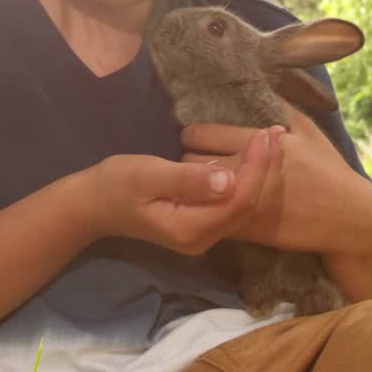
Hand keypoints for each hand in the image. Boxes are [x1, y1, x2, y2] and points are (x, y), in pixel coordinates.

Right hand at [87, 128, 281, 254]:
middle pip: (247, 205)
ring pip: (243, 205)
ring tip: (273, 138)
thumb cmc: (116, 184)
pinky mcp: (201, 223)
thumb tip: (227, 178)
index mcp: (190, 229)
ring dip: (260, 171)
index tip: (264, 134)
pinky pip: (232, 203)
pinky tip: (253, 155)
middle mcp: (202, 239)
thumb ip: (187, 180)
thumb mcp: (148, 175)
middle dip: (265, 168)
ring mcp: (203, 235)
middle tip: (278, 132)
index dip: (256, 168)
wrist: (93, 204)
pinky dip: (246, 177)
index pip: (238, 200)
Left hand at [179, 103, 371, 256]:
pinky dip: (204, 208)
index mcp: (260, 141)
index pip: (202, 133)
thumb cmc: (328, 170)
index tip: (197, 137)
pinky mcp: (247, 227)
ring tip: (199, 182)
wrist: (346, 218)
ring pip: (196, 191)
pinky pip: (209, 215)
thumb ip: (281, 107)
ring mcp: (244, 200)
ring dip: (194, 186)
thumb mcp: (308, 131)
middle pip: (192, 160)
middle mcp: (247, 169)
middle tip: (196, 160)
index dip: (194, 134)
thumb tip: (259, 85)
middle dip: (190, 159)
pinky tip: (208, 204)